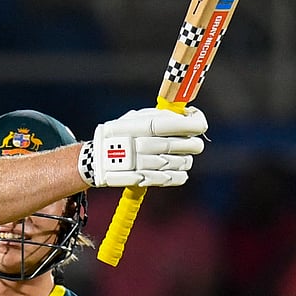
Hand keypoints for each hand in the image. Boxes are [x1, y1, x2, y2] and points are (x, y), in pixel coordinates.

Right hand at [80, 106, 205, 187]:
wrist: (96, 159)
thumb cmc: (120, 134)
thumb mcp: (134, 118)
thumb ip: (160, 116)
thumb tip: (188, 115)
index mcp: (144, 125)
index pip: (183, 124)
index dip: (197, 123)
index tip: (199, 123)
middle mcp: (146, 144)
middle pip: (188, 145)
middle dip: (194, 144)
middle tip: (192, 143)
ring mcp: (146, 164)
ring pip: (184, 162)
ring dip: (186, 159)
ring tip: (178, 156)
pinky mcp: (146, 180)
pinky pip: (176, 178)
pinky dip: (180, 174)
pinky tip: (175, 169)